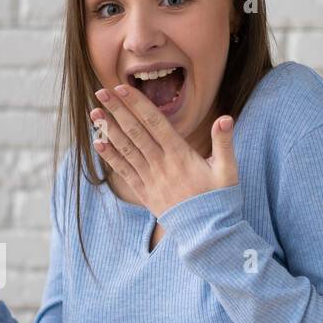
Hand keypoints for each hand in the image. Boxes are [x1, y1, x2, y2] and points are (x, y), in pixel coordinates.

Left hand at [90, 83, 237, 215]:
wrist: (206, 233)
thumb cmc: (219, 199)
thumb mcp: (227, 170)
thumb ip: (224, 142)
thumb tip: (226, 118)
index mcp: (181, 154)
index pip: (155, 123)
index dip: (137, 105)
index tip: (122, 88)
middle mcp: (161, 164)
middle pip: (136, 133)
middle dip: (117, 111)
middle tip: (101, 92)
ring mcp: (150, 179)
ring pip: (126, 150)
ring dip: (109, 130)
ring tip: (94, 113)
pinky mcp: (144, 192)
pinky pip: (124, 172)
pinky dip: (111, 157)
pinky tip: (98, 143)